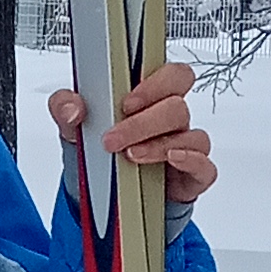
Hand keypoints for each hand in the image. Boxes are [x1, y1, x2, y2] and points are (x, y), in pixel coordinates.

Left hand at [49, 60, 215, 205]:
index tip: (126, 102)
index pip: (172, 76)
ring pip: (192, 136)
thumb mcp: (73, 125)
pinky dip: (191, 162)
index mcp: (152, 98)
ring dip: (159, 145)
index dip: (155, 84)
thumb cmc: (99, 149)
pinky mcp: (191, 177)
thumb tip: (72, 108)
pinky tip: (170, 161)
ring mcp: (184, 147)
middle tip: (114, 138)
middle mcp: (172, 120)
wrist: (104, 196)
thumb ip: (65, 107)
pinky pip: (206, 167)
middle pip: (178, 107)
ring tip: (130, 156)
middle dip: (143, 122)